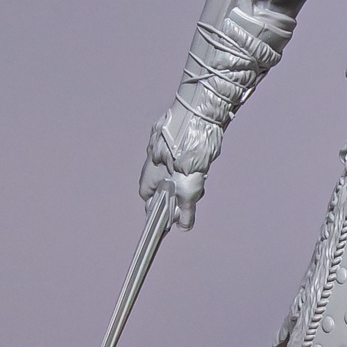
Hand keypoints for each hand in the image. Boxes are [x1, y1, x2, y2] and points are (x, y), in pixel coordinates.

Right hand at [139, 109, 211, 229]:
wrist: (196, 119)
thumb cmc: (187, 155)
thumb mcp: (190, 190)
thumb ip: (186, 210)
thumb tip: (184, 227)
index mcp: (149, 174)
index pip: (146, 196)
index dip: (158, 207)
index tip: (171, 212)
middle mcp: (151, 160)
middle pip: (161, 184)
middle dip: (178, 191)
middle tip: (194, 192)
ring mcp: (160, 146)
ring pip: (172, 170)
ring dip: (186, 176)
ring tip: (200, 174)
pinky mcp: (171, 136)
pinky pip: (179, 154)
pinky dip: (189, 161)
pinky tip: (201, 161)